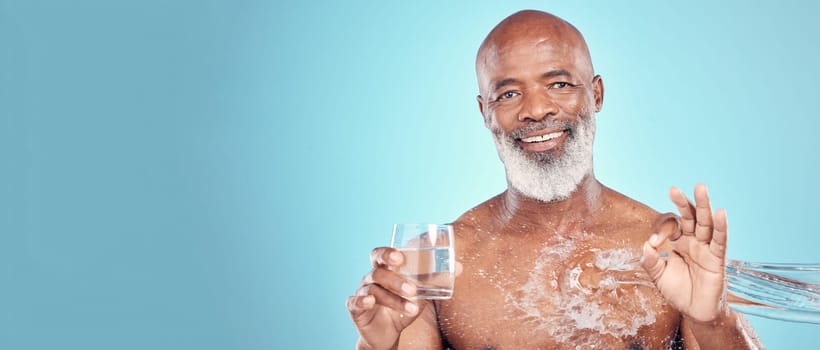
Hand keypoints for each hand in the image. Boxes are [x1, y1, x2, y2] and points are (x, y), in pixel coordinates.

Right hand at [347, 247, 425, 349]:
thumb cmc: (402, 305)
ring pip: (373, 290)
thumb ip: (435, 280)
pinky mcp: (356, 309)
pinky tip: (371, 302)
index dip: (388, 253)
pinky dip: (361, 300)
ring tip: (411, 308)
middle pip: (378, 272)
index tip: (400, 258)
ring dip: (393, 299)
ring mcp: (362, 292)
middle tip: (412, 289)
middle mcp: (371, 278)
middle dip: (395, 280)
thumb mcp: (420, 294)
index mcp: (385, 270)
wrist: (388, 334)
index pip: (380, 255)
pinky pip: (354, 302)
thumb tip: (459, 267)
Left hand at [641, 184, 727, 322]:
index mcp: (678, 242)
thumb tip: (646, 246)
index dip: (661, 231)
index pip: (670, 226)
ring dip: (703, 206)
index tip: (654, 243)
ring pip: (706, 223)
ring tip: (701, 188)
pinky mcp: (717, 259)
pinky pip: (720, 240)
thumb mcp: (658, 276)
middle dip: (683, 203)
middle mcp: (693, 241)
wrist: (694, 312)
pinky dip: (721, 226)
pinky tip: (721, 212)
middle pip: (690, 217)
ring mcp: (706, 248)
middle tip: (673, 189)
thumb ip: (651, 261)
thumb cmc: (678, 292)